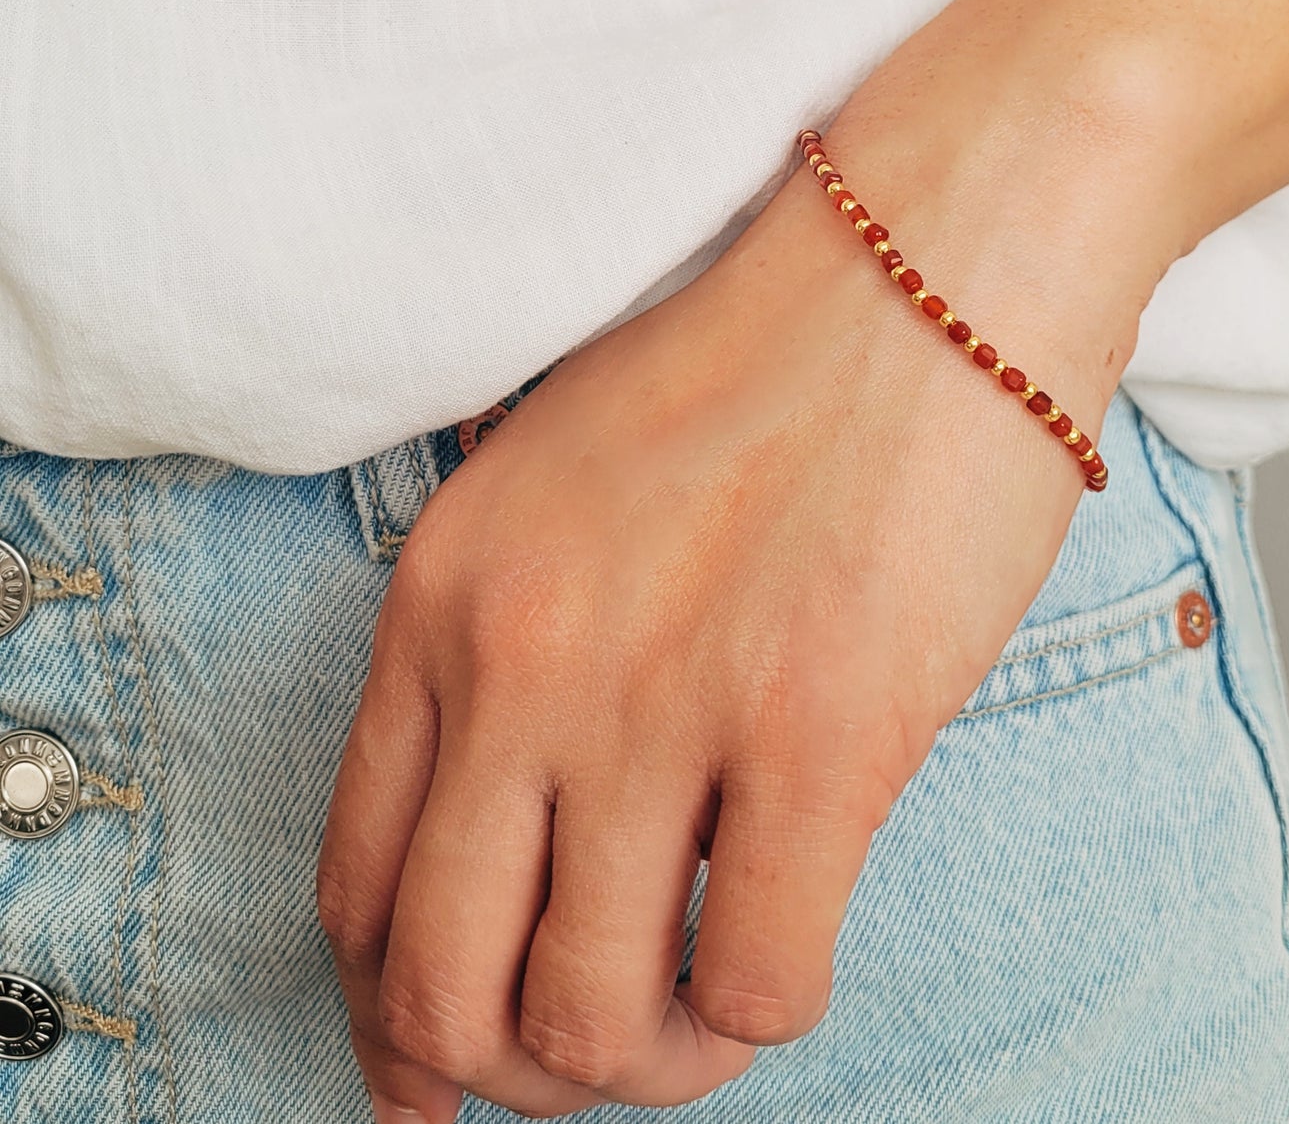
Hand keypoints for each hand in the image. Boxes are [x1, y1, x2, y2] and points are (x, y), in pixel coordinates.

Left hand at [316, 89, 1149, 1120]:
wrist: (930, 252)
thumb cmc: (764, 360)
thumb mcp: (557, 476)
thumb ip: (508, 642)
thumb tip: (520, 836)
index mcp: (445, 594)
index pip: (353, 883)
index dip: (393, 1013)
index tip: (443, 1065)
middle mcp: (523, 661)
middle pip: (441, 990)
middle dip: (509, 1072)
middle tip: (593, 1051)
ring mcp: (664, 703)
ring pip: (589, 1026)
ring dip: (648, 1060)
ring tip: (702, 1005)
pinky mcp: (821, 734)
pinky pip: (758, 987)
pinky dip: (764, 1009)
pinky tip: (790, 936)